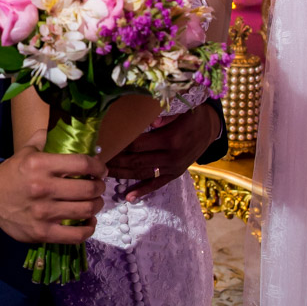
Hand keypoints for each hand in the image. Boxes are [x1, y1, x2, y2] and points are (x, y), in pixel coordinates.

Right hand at [0, 129, 107, 243]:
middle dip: (99, 187)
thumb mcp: (24, 152)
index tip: (101, 168)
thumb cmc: (11, 174)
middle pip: (88, 188)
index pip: (82, 163)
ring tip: (95, 202)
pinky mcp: (42, 232)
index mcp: (41, 165)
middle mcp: (44, 188)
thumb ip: (43, 139)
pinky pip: (75, 235)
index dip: (98, 166)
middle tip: (99, 185)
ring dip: (96, 205)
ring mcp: (44, 213)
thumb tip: (63, 128)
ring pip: (85, 210)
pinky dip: (88, 228)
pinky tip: (89, 221)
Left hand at [105, 103, 219, 201]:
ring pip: (142, 173)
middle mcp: (171, 156)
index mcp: (170, 139)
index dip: (119, 145)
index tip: (103, 143)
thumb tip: (152, 119)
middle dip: (115, 160)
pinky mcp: (175, 174)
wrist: (210, 128)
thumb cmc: (192, 114)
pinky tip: (128, 197)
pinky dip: (142, 191)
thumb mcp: (183, 108)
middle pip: (136, 160)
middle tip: (96, 159)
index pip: (137, 144)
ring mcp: (173, 168)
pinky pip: (157, 184)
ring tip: (103, 174)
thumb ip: (167, 114)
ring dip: (122, 175)